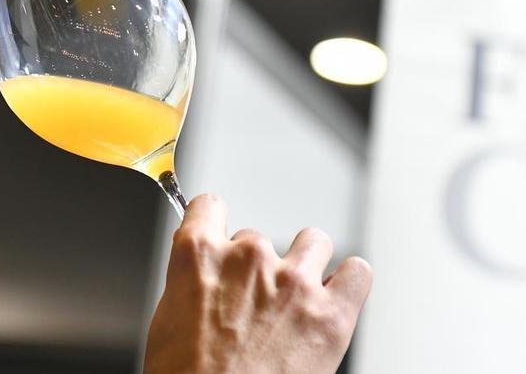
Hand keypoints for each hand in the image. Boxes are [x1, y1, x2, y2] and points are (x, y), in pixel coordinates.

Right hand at [143, 194, 372, 373]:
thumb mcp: (167, 320)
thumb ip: (191, 280)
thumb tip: (205, 270)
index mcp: (199, 255)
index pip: (210, 206)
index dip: (214, 224)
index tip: (220, 238)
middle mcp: (248, 258)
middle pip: (258, 237)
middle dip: (256, 267)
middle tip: (252, 307)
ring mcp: (294, 283)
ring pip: (313, 242)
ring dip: (305, 265)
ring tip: (296, 300)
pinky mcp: (332, 314)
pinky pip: (357, 273)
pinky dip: (348, 284)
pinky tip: (332, 302)